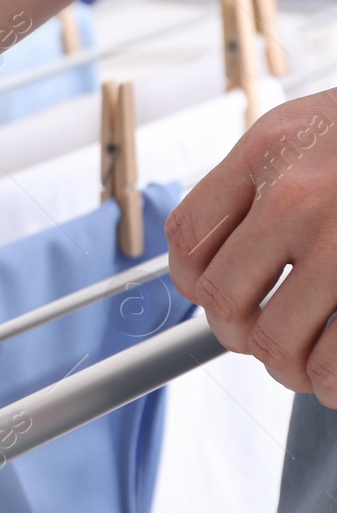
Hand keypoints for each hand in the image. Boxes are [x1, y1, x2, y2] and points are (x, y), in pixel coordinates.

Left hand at [167, 91, 336, 404]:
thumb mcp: (312, 129)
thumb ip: (264, 179)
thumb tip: (217, 260)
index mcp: (269, 150)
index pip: (189, 236)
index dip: (194, 283)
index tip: (212, 299)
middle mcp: (300, 194)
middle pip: (225, 298)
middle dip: (240, 336)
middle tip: (264, 344)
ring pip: (278, 340)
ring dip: (289, 368)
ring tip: (306, 368)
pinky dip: (334, 383)